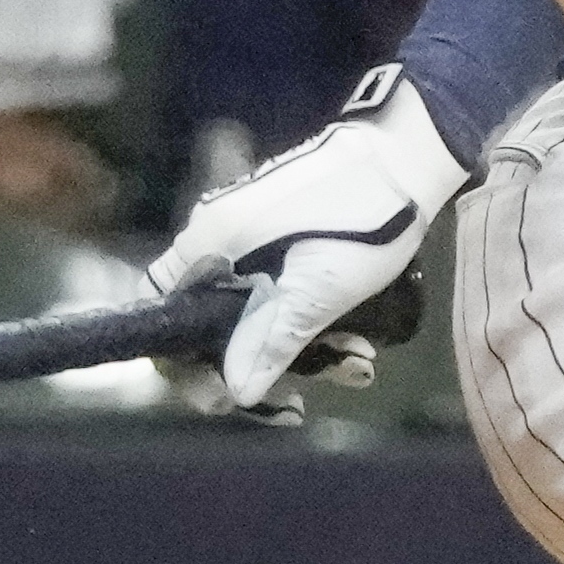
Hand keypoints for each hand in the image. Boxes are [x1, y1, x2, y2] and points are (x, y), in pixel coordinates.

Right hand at [149, 67, 466, 406]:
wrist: (405, 160)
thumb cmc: (361, 222)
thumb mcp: (316, 293)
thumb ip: (270, 342)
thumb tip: (237, 392)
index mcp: (209, 244)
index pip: (158, 312)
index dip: (181, 365)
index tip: (224, 398)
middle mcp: (219, 240)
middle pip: (209, 326)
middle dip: (255, 370)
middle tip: (297, 403)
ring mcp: (251, 240)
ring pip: (253, 318)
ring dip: (300, 354)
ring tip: (355, 364)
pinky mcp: (283, 243)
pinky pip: (280, 298)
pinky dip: (314, 327)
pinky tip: (358, 345)